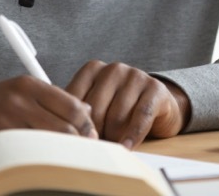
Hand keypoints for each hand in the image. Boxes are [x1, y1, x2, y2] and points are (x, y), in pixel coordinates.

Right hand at [0, 76, 96, 155]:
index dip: (87, 125)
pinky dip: (42, 161)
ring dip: (62, 154)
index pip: (72, 106)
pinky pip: (31, 156)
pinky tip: (44, 163)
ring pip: (51, 144)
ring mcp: (6, 122)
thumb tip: (87, 112)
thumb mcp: (20, 92)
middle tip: (84, 153)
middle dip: (80, 143)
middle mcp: (18, 100)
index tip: (92, 136)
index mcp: (28, 84)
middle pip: (66, 128)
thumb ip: (52, 99)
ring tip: (67, 159)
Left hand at [66, 60, 189, 148]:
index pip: (75, 100)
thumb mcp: (96, 105)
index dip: (75, 126)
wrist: (158, 104)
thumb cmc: (119, 109)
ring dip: (115, 137)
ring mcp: (135, 76)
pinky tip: (127, 147)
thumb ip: (79, 114)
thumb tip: (61, 133)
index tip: (74, 142)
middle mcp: (113, 69)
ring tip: (114, 146)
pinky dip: (133, 135)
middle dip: (95, 134)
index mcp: (93, 69)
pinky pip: (141, 116)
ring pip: (117, 116)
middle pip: (95, 110)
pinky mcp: (155, 88)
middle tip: (95, 149)